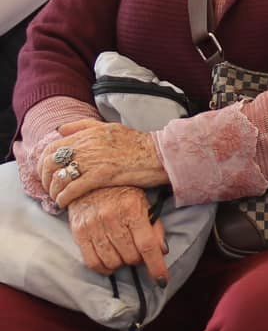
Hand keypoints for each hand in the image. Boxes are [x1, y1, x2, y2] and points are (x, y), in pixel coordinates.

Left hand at [40, 120, 168, 208]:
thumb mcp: (109, 128)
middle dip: (45, 179)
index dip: (43, 163)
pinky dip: (64, 197)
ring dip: (54, 191)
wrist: (160, 154)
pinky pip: (73, 189)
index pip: (52, 148)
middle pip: (51, 163)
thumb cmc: (138, 143)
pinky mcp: (102, 176)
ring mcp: (94, 161)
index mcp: (87, 133)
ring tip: (57, 198)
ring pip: (60, 178)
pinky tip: (64, 203)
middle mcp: (87, 145)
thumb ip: (83, 126)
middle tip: (49, 189)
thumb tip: (60, 130)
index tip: (46, 174)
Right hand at [66, 186, 167, 283]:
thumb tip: (162, 251)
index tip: (162, 280)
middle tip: (139, 254)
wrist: (89, 181)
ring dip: (122, 264)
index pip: (147, 245)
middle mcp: (111, 217)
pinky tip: (110, 263)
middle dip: (139, 261)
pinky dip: (104, 268)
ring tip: (124, 255)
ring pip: (112, 261)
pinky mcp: (78, 232)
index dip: (156, 266)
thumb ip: (154, 227)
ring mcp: (93, 225)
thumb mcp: (144, 204)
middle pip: (130, 256)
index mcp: (132, 209)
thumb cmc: (122, 195)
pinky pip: (92, 262)